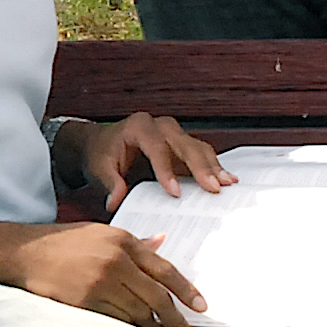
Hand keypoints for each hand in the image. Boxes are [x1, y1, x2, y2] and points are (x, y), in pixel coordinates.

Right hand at [8, 224, 203, 326]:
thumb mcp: (102, 233)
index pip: (165, 269)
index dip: (187, 291)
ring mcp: (100, 282)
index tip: (201, 307)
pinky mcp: (86, 301)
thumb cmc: (64, 242)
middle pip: (156, 297)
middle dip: (176, 320)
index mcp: (123, 241)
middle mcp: (116, 261)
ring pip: (138, 313)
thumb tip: (163, 242)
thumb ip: (134, 242)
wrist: (26, 253)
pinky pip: (116, 321)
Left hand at [77, 111, 226, 203]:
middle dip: (200, 167)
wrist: (101, 144)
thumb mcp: (98, 168)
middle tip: (213, 187)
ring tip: (227, 184)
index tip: (175, 192)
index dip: (166, 170)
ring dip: (213, 166)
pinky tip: (226, 179)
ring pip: (197, 147)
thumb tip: (115, 201)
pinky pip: (200, 153)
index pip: (156, 147)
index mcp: (138, 126)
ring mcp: (173, 133)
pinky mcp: (181, 144)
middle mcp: (160, 126)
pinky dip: (213, 166)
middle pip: (184, 144)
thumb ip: (109, 183)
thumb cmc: (101, 153)